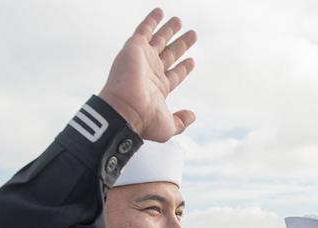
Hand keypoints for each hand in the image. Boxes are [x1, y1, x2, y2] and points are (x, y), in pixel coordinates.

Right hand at [99, 9, 196, 139]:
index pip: (174, 74)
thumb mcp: (168, 126)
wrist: (125, 110)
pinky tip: (160, 11)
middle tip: (192, 35)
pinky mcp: (135, 48)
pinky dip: (152, 20)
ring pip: (159, 40)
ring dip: (169, 30)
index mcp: (159, 89)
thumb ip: (181, 121)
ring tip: (180, 21)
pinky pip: (144, 30)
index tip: (192, 61)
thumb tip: (192, 116)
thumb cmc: (144, 121)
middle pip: (170, 55)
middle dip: (181, 45)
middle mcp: (151, 72)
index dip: (184, 68)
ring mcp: (143, 59)